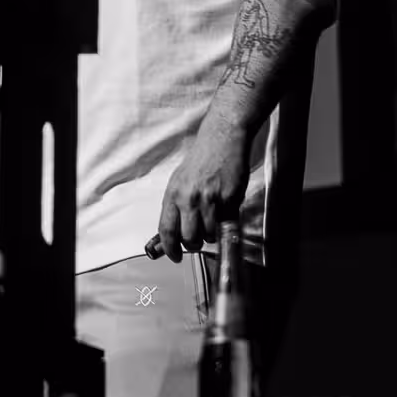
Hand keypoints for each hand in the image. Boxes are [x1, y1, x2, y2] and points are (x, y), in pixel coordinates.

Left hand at [154, 119, 250, 261]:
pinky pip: (227, 225)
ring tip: (211, 222)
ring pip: (209, 235)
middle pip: (189, 238)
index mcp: (172, 194)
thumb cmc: (200, 160)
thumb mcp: (179, 181)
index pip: (166, 230)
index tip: (174, 256)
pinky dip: (225, 226)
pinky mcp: (229, 200)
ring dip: (210, 235)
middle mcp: (189, 199)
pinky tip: (224, 215)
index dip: (169, 248)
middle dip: (193, 245)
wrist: (222, 140)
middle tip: (196, 241)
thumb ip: (176, 205)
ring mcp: (210, 200)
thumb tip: (172, 232)